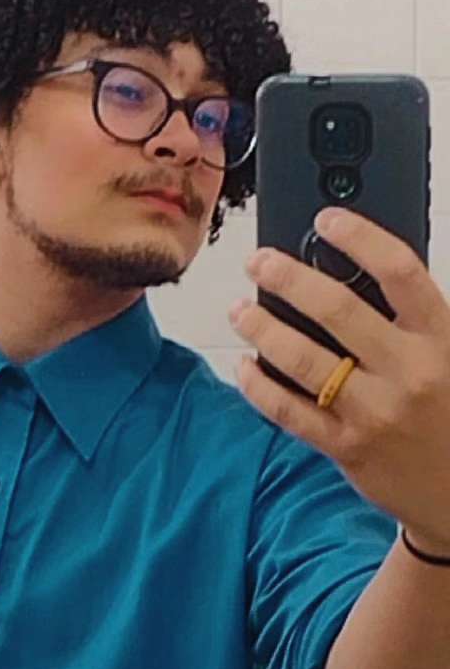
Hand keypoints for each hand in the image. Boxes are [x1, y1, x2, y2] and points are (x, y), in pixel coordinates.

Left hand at [229, 206, 449, 553]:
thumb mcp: (449, 357)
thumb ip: (413, 322)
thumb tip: (354, 273)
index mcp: (441, 340)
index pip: (400, 273)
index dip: (361, 238)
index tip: (327, 220)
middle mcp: (409, 372)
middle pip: (337, 309)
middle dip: (288, 278)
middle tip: (259, 263)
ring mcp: (375, 412)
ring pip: (303, 360)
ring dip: (262, 329)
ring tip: (240, 311)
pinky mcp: (346, 448)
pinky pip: (289, 412)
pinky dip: (259, 387)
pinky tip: (244, 367)